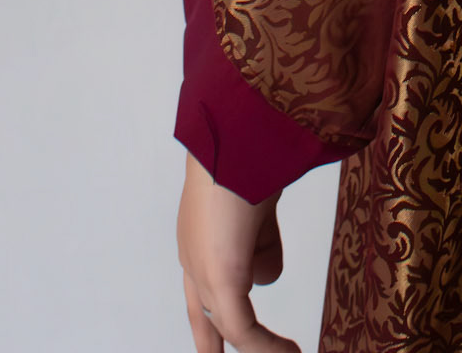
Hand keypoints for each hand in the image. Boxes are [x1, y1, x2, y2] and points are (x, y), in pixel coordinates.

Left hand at [176, 149, 301, 352]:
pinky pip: (243, 328)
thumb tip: (266, 277)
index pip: (199, 292)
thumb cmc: (251, 147)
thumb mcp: (258, 199)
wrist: (238, 130)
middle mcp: (194, 257)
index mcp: (198, 235)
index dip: (210, 325)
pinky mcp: (223, 277)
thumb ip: (260, 238)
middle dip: (225, 341)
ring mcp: (204, 269)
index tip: (219, 345)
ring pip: (228, 324)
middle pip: (205, 316)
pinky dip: (267, 346)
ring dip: (261, 344)